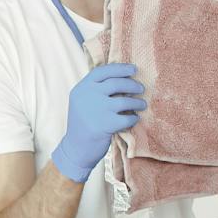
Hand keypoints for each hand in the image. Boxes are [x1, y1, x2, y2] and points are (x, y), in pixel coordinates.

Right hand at [51, 63, 145, 182]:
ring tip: (142, 105)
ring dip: (137, 103)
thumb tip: (123, 77)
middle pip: (116, 83)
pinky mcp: (105, 125)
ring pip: (125, 101)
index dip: (120, 68)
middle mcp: (88, 96)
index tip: (133, 69)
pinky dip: (134, 118)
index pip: (102, 71)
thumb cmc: (82, 124)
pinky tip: (134, 119)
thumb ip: (95, 89)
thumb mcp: (82, 102)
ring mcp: (96, 110)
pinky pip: (127, 118)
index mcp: (81, 89)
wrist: (75, 149)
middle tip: (141, 89)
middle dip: (132, 85)